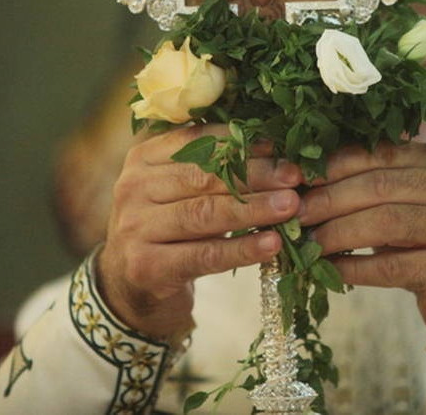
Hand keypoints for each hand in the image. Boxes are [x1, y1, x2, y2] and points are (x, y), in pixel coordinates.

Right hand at [97, 124, 301, 339]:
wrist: (131, 282)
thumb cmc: (170, 225)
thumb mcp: (180, 188)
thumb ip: (214, 166)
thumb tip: (276, 148)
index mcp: (143, 157)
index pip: (196, 142)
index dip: (240, 144)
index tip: (280, 147)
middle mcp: (132, 187)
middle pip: (203, 177)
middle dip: (254, 176)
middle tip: (294, 177)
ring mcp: (135, 228)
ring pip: (204, 214)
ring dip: (253, 209)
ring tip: (291, 206)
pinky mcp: (146, 267)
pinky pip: (204, 255)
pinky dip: (242, 249)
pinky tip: (273, 244)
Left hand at [299, 142, 425, 349]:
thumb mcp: (410, 201)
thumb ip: (373, 183)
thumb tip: (305, 177)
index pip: (380, 154)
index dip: (335, 167)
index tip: (299, 181)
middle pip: (379, 186)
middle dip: (329, 200)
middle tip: (295, 215)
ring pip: (385, 223)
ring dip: (337, 233)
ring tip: (307, 244)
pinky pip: (392, 266)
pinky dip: (354, 268)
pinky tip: (330, 271)